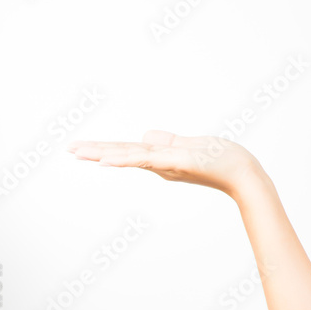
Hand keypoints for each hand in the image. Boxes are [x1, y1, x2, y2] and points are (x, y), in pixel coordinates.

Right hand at [66, 130, 261, 197]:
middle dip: (96, 151)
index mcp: (162, 158)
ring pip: (129, 156)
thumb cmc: (221, 159)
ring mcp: (167, 163)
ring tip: (80, 154)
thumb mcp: (189, 145)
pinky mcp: (176, 162)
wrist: (242, 173)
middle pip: (123, 153)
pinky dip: (126, 160)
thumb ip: (167, 141)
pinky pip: (147, 159)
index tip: (81, 148)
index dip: (105, 148)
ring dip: (104, 154)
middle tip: (68, 150)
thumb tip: (144, 136)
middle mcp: (161, 163)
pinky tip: (108, 161)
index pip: (129, 150)